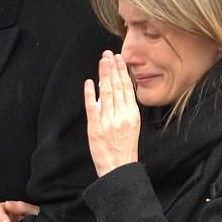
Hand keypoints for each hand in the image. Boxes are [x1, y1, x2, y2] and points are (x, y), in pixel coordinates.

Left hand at [84, 50, 139, 176]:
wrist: (118, 168)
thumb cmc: (125, 149)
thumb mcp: (132, 126)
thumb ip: (125, 109)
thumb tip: (118, 92)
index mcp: (132, 114)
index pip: (127, 88)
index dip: (122, 72)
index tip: (119, 59)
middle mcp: (121, 116)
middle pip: (116, 87)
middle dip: (112, 68)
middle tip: (108, 54)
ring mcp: (108, 121)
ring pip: (106, 93)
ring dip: (103, 75)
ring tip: (102, 62)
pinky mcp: (95, 128)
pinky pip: (92, 107)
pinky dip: (90, 94)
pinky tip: (89, 82)